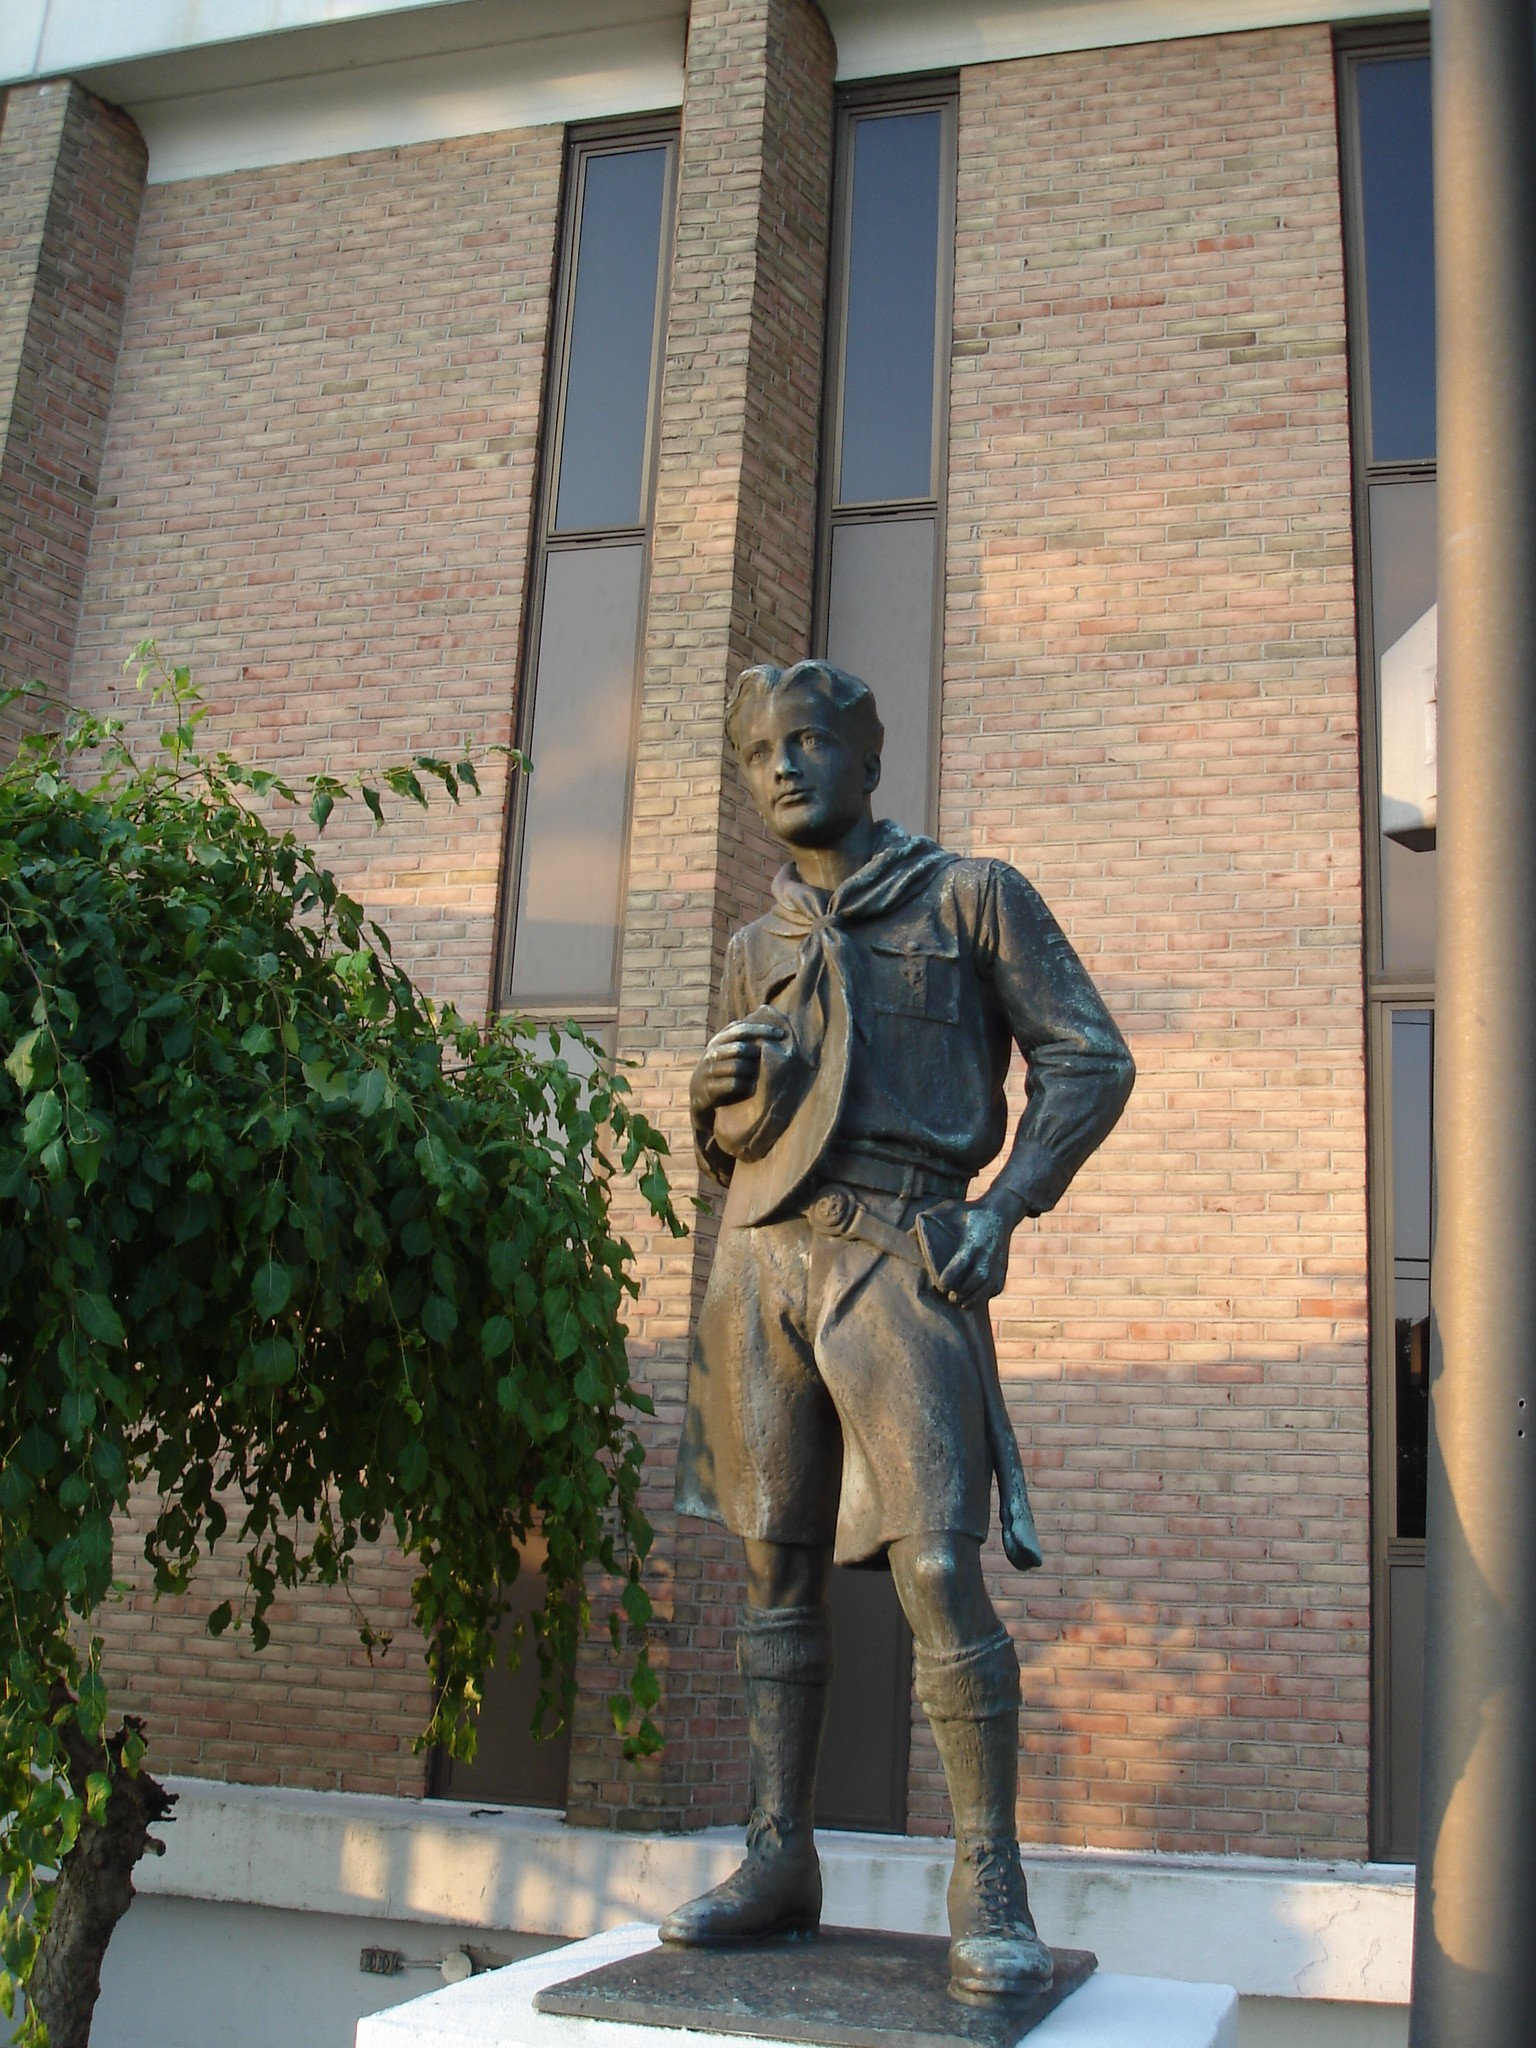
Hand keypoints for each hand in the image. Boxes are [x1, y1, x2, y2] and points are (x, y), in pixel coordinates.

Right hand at [690, 1016, 789, 1114]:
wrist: (699, 1094)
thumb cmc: (722, 1068)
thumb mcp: (726, 1049)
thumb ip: (740, 1036)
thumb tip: (763, 1012)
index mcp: (719, 1040)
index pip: (742, 1029)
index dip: (762, 1030)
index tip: (782, 1034)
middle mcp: (712, 1053)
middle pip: (739, 1048)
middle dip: (755, 1054)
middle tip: (764, 1060)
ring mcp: (709, 1070)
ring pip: (737, 1067)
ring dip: (751, 1072)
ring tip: (756, 1076)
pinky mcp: (710, 1088)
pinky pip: (734, 1084)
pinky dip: (746, 1086)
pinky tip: (751, 1088)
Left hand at [932, 1192, 1020, 1308]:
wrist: (1000, 1212)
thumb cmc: (968, 1211)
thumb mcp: (949, 1209)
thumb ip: (929, 1220)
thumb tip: (909, 1235)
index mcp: (973, 1240)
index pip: (963, 1261)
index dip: (952, 1274)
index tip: (941, 1284)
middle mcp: (987, 1253)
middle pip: (978, 1277)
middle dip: (965, 1291)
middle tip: (951, 1298)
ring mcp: (998, 1261)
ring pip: (989, 1285)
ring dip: (975, 1297)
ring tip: (961, 1303)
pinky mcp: (1003, 1266)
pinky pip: (997, 1285)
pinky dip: (988, 1294)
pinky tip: (976, 1298)